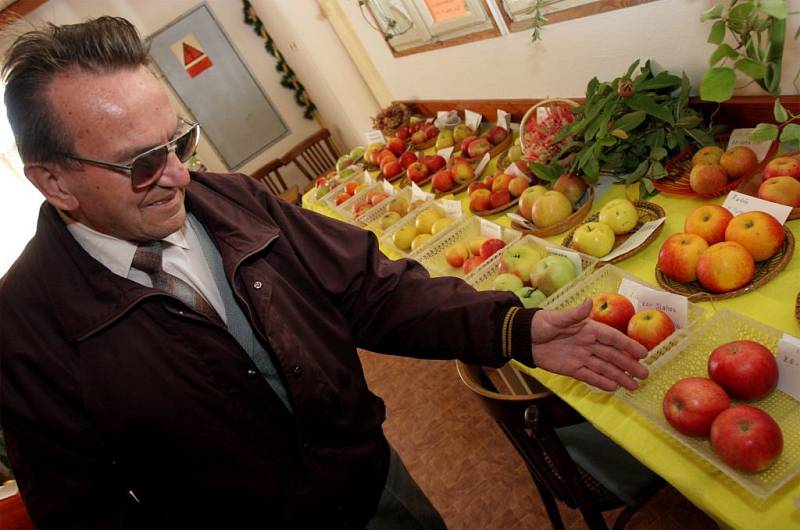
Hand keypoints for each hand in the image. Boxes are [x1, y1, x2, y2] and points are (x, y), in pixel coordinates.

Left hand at [530, 299, 648, 390]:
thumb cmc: (541, 323)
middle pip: (612, 355)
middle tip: (645, 375)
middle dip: (628, 365)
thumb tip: (589, 302)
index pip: (612, 338)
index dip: (628, 345)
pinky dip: (601, 382)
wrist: (523, 338)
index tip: (643, 353)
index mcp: (588, 329)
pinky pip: (589, 376)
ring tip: (634, 386)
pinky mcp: (571, 369)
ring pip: (604, 368)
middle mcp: (588, 344)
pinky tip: (614, 388)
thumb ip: (574, 314)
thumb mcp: (556, 318)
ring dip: (619, 376)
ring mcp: (581, 357)